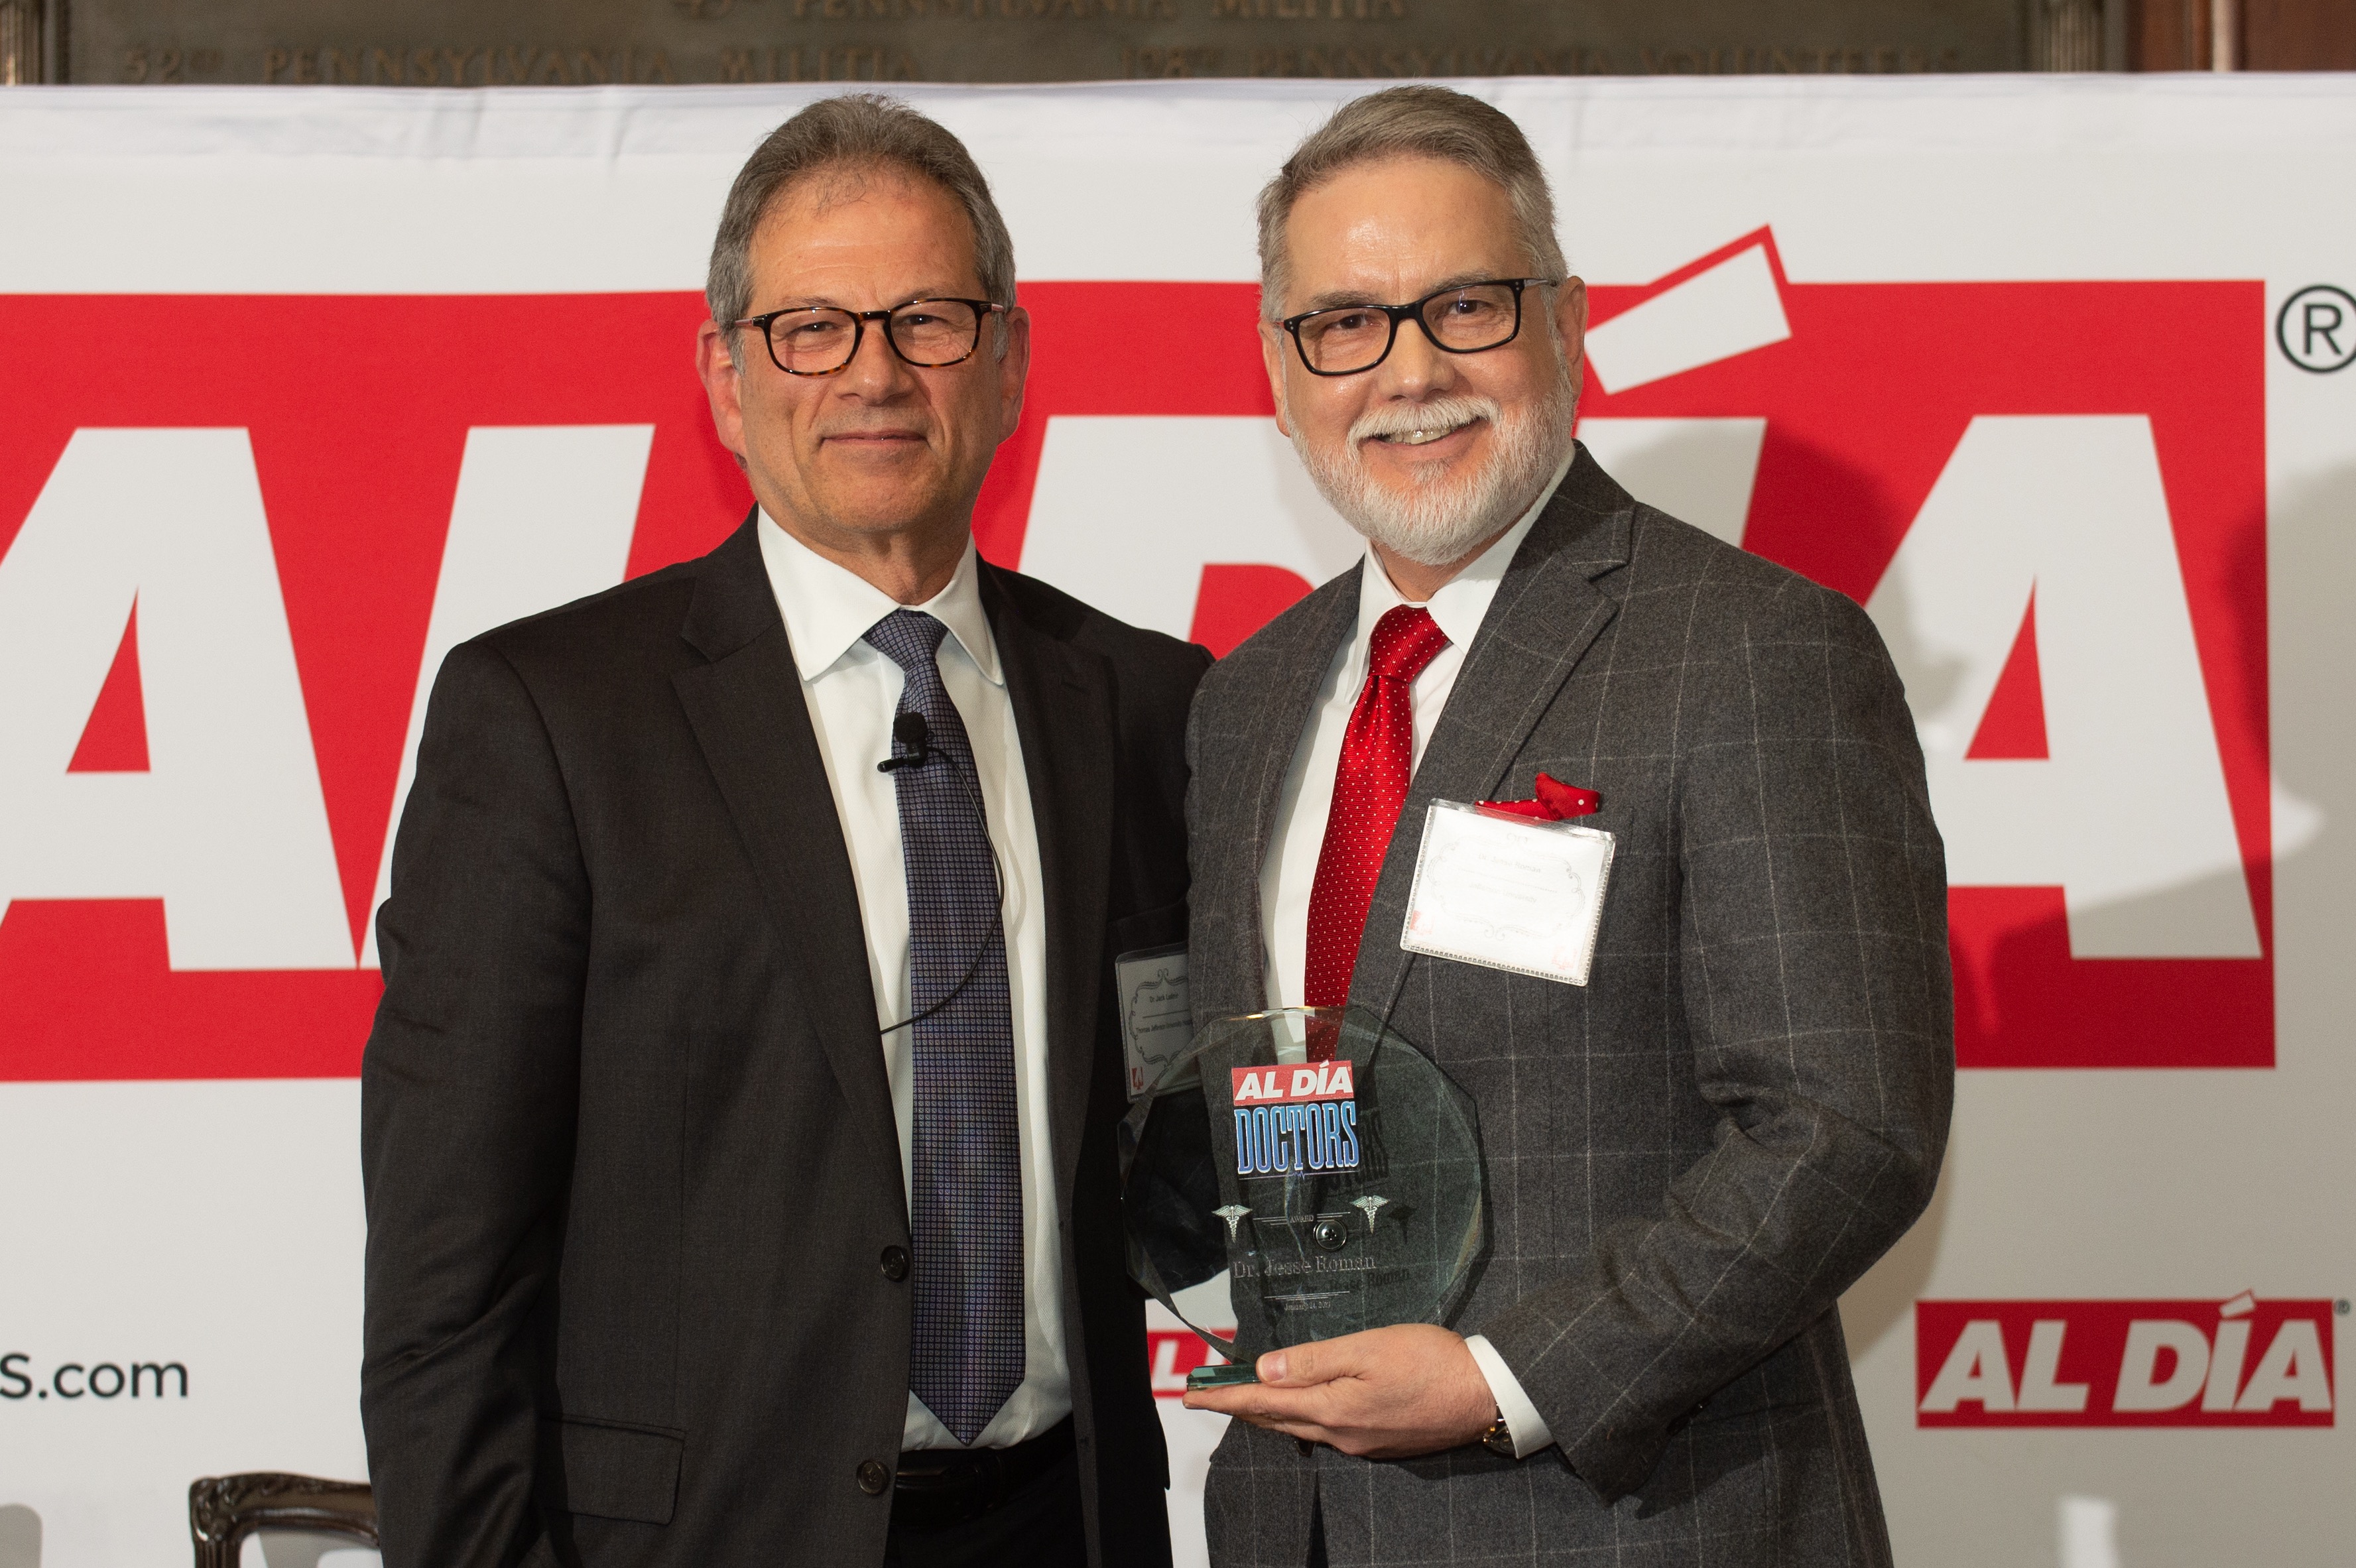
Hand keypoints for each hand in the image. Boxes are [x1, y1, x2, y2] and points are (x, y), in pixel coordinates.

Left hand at [1180, 1324, 1495, 1459]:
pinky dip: (1302, 1417)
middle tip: (1209, 1395)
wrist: (1484, 1394)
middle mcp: (1342, 1433)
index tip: (1192, 1395)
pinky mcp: (1379, 1441)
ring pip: (1301, 1427)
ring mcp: (1361, 1442)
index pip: (1264, 1404)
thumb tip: (1265, 1370)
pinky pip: (1326, 1431)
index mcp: (1334, 1409)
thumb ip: (1314, 1360)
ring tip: (1245, 1398)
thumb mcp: (1368, 1348)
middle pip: (1277, 1420)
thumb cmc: (1432, 1362)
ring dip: (1269, 1413)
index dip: (1225, 1397)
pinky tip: (1301, 1406)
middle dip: (1240, 1406)